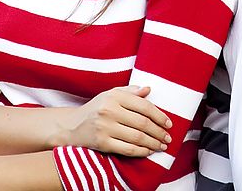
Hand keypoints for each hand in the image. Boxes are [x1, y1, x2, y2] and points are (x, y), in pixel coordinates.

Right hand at [55, 85, 171, 156]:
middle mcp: (109, 111)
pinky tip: (148, 151)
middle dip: (159, 132)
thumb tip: (149, 89)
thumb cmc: (96, 108)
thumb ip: (130, 91)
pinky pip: (127, 149)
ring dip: (153, 143)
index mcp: (114, 96)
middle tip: (168, 138)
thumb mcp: (110, 95)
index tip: (169, 123)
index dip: (159, 116)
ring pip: (137, 137)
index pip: (144, 106)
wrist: (71, 126)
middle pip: (142, 123)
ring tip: (161, 145)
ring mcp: (105, 128)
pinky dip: (141, 151)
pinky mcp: (102, 143)